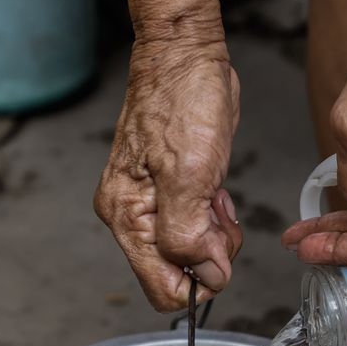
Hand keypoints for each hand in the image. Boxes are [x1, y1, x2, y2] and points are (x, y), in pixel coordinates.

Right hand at [95, 39, 242, 311]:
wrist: (187, 57)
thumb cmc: (182, 101)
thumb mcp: (189, 175)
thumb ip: (188, 235)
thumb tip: (204, 275)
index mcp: (127, 217)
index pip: (160, 288)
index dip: (198, 280)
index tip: (218, 251)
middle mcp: (134, 216)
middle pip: (178, 272)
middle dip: (209, 255)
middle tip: (219, 216)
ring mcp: (153, 204)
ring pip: (192, 252)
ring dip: (215, 235)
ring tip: (217, 198)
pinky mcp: (174, 191)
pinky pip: (199, 227)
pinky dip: (215, 218)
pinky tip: (217, 191)